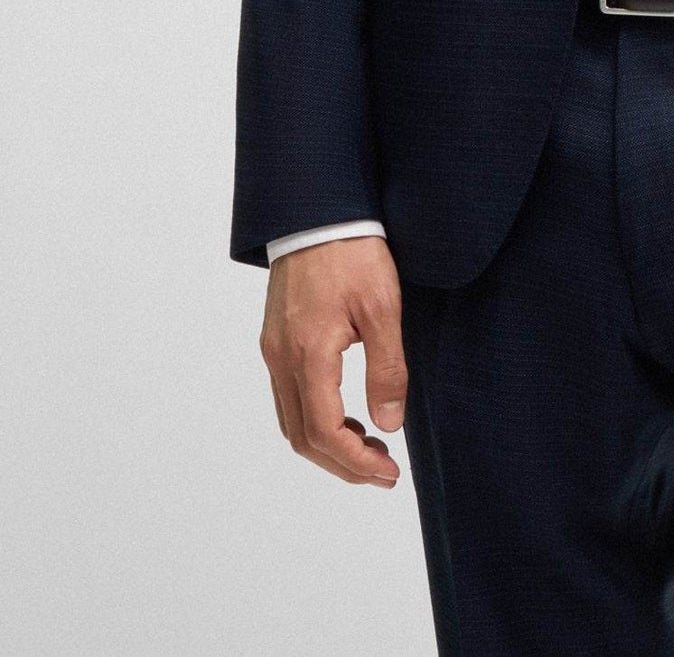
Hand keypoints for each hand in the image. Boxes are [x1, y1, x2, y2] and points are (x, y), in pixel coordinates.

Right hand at [259, 235, 407, 485]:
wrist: (318, 210)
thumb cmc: (354, 253)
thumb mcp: (383, 308)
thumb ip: (387, 369)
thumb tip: (389, 424)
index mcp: (308, 353)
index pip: (324, 432)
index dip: (355, 463)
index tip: (388, 473)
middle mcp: (281, 358)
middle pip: (302, 437)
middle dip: (342, 464)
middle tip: (382, 471)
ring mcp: (274, 349)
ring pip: (291, 420)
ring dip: (326, 445)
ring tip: (369, 447)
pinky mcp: (275, 338)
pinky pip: (288, 396)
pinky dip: (314, 419)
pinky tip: (345, 414)